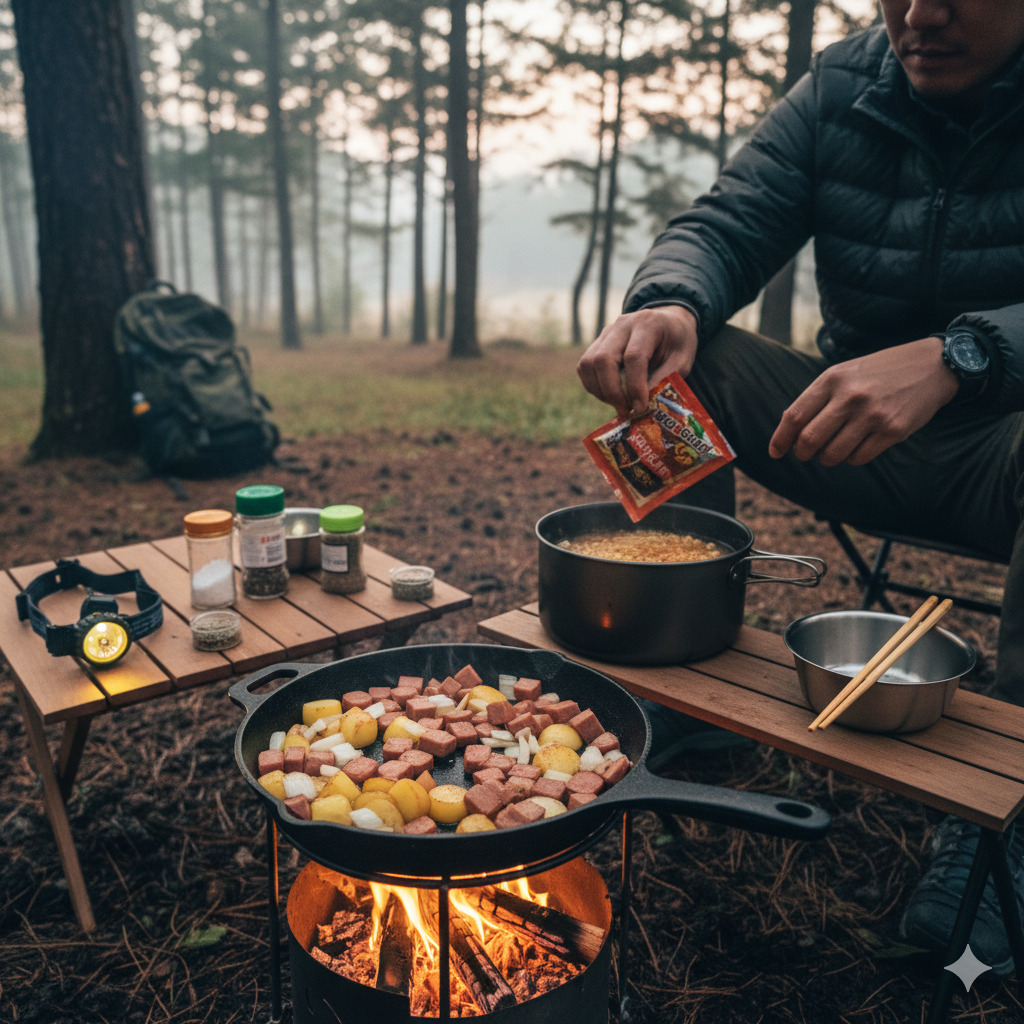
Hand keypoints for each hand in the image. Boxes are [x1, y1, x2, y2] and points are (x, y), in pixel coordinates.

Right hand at [577, 306, 698, 417]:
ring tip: (619, 404)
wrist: (669, 323)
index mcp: (648, 324)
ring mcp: (606, 333)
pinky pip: (585, 367)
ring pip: (588, 364)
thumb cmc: (677, 343)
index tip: (640, 407)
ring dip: (600, 391)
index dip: (634, 386)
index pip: (633, 357)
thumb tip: (640, 405)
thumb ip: (663, 380)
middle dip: (612, 391)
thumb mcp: (682, 361)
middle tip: (626, 410)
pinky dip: (594, 386)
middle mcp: (622, 325)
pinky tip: (610, 396)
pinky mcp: (597, 343)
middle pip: (603, 359)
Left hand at [768, 336, 958, 465]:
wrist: (932, 365)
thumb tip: (790, 429)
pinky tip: (857, 447)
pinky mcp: (892, 430)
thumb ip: (818, 397)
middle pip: (810, 440)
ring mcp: (872, 414)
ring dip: (828, 458)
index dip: (780, 439)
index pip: (795, 416)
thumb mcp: (844, 373)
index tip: (775, 452)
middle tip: (806, 454)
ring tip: (833, 450)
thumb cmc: (879, 372)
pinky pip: (859, 458)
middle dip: (803, 453)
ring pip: (833, 454)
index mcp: (832, 379)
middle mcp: (850, 396)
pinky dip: (852, 458)